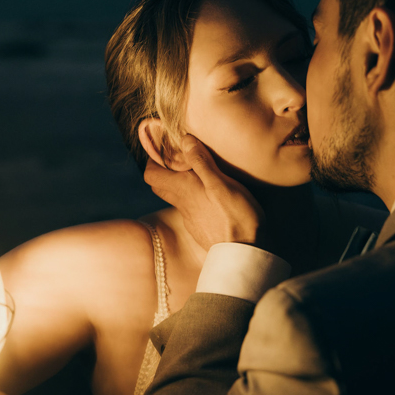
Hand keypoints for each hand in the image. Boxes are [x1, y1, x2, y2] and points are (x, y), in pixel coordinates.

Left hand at [144, 135, 267, 250]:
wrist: (243, 254)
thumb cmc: (235, 216)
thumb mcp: (220, 183)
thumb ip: (201, 162)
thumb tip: (184, 140)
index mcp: (183, 190)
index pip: (151, 175)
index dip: (153, 160)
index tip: (166, 148)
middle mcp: (182, 204)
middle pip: (160, 186)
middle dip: (164, 171)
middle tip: (179, 158)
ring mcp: (191, 219)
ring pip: (176, 198)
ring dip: (181, 185)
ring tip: (198, 173)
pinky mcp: (201, 229)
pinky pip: (191, 210)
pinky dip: (194, 199)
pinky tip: (211, 197)